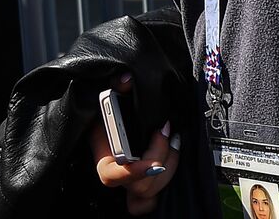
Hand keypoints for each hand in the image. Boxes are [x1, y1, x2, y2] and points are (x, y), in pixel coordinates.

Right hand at [92, 76, 179, 215]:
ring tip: (173, 140)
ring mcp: (129, 183)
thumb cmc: (114, 114)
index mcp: (104, 155)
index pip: (111, 176)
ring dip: (168, 165)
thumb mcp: (111, 99)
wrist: (121, 122)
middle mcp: (117, 173)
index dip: (133, 173)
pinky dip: (166, 181)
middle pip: (138, 186)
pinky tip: (172, 156)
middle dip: (160, 157)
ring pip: (149, 193)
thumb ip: (116, 88)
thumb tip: (126, 79)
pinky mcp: (143, 186)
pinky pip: (153, 199)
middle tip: (166, 131)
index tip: (154, 162)